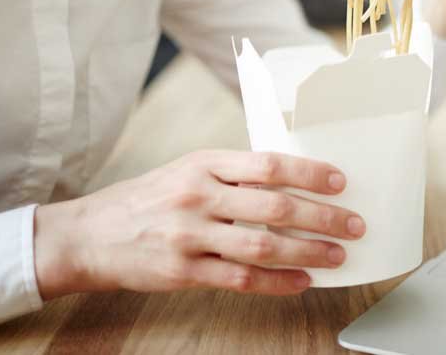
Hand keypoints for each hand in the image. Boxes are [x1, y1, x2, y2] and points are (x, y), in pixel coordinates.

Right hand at [34, 151, 364, 298]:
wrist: (91, 234)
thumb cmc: (150, 198)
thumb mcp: (188, 169)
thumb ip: (233, 172)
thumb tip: (293, 180)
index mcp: (204, 162)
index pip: (268, 164)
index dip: (309, 172)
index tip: (340, 181)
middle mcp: (198, 195)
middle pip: (274, 206)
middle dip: (323, 216)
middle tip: (354, 224)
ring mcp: (189, 236)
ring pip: (262, 246)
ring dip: (308, 252)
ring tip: (337, 255)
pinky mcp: (183, 272)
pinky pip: (240, 280)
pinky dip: (277, 283)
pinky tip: (302, 281)